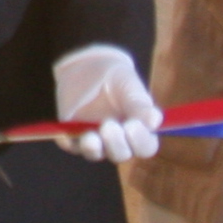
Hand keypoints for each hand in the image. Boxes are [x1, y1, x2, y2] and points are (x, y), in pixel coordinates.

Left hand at [52, 45, 162, 163]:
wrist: (89, 68)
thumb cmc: (116, 80)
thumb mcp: (130, 88)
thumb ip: (139, 105)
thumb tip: (155, 121)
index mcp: (139, 131)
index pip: (145, 146)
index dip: (140, 141)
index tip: (133, 125)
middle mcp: (119, 141)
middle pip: (120, 154)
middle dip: (115, 143)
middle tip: (109, 125)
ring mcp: (96, 142)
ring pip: (96, 155)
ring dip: (94, 148)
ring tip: (90, 136)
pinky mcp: (74, 138)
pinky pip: (71, 146)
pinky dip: (69, 142)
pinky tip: (68, 135)